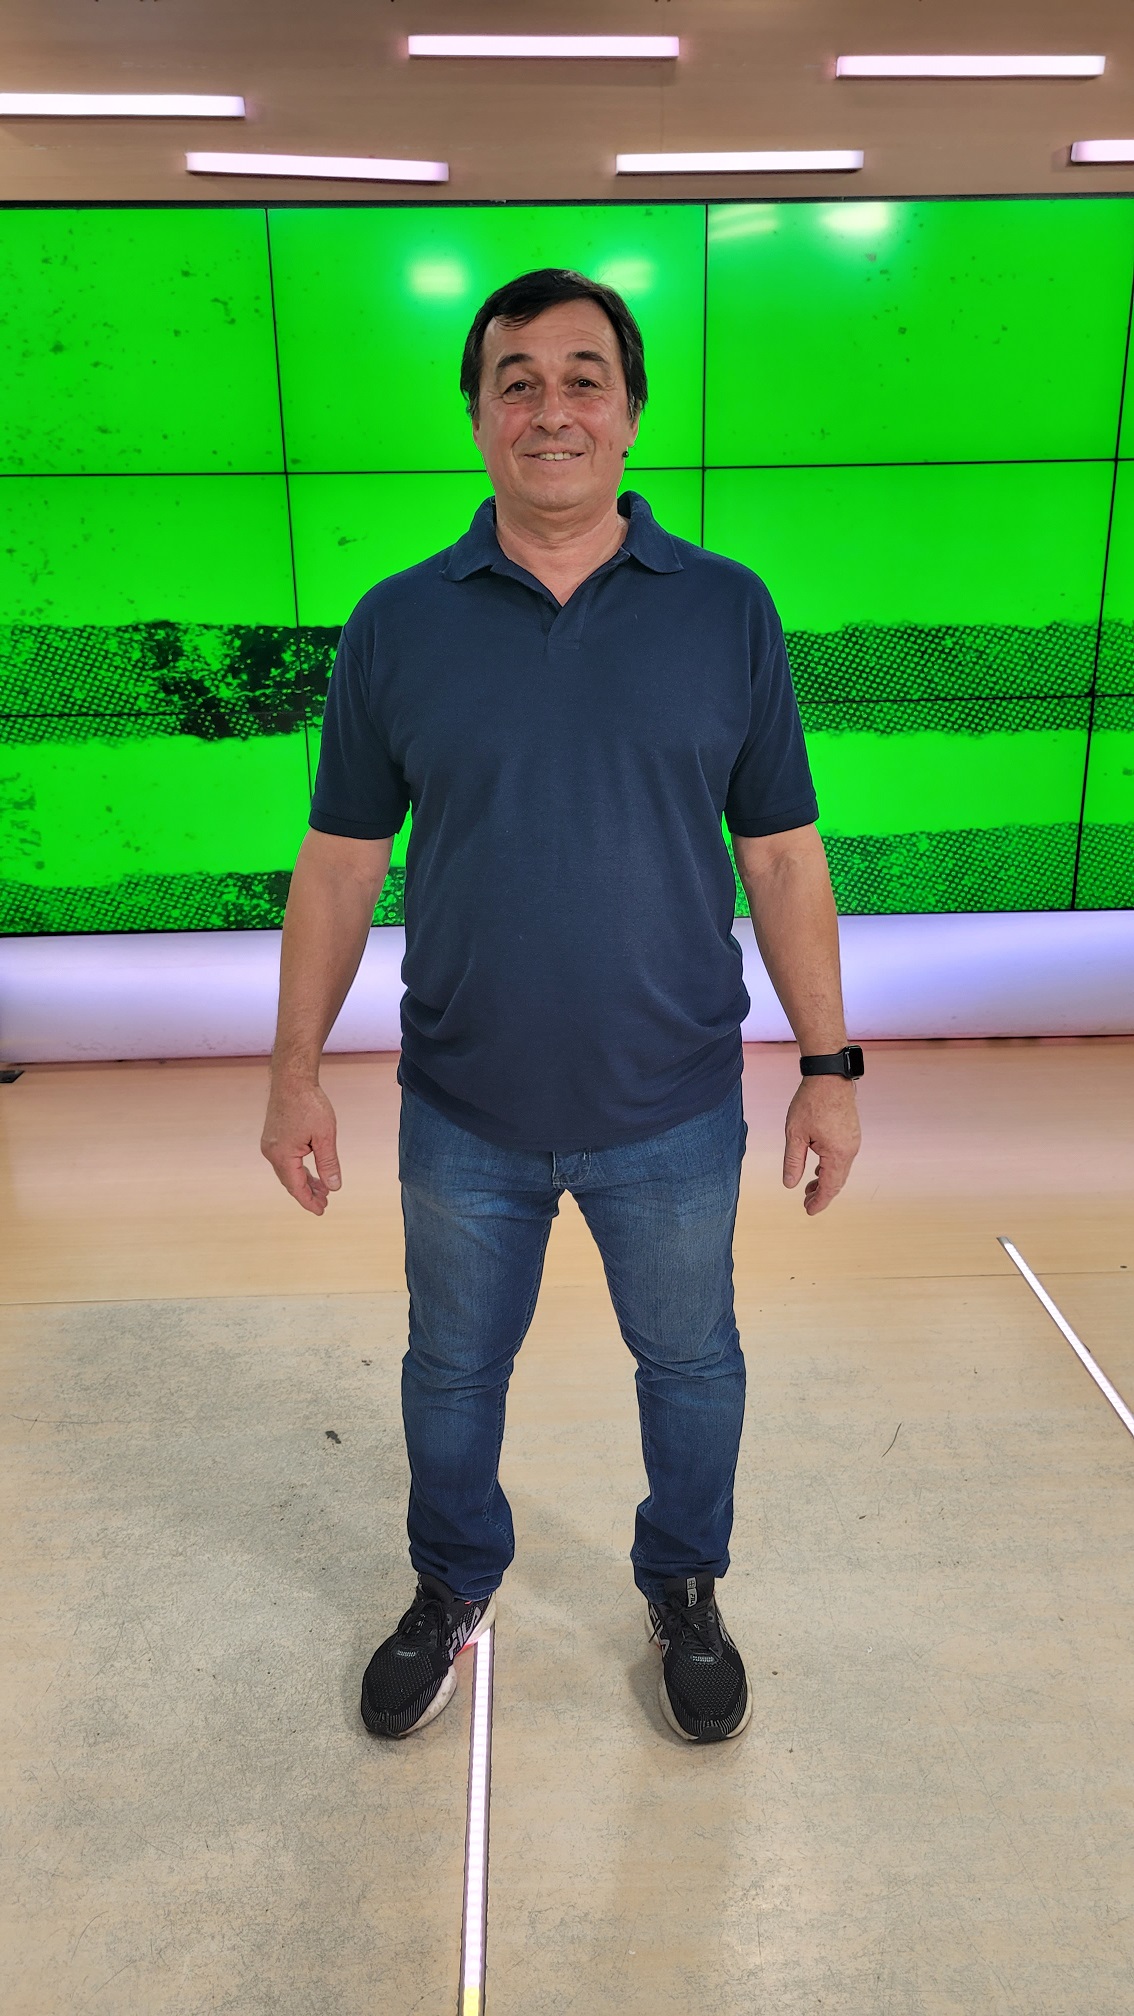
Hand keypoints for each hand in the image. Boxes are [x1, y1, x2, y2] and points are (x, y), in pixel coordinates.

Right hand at [261, 1073, 341, 1215]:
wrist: (292, 1079)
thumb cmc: (309, 1104)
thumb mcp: (325, 1136)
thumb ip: (328, 1164)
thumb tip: (334, 1187)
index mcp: (282, 1155)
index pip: (296, 1187)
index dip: (309, 1201)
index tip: (321, 1211)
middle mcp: (271, 1152)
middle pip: (290, 1181)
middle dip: (308, 1193)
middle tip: (325, 1203)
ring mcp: (270, 1144)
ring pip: (288, 1171)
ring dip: (304, 1181)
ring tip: (322, 1189)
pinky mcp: (273, 1137)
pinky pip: (285, 1161)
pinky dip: (298, 1168)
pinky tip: (311, 1171)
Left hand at [782, 1076, 860, 1215]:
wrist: (829, 1076)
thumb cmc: (811, 1102)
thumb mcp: (795, 1134)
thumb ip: (793, 1162)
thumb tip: (789, 1184)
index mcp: (837, 1153)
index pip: (829, 1187)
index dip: (819, 1202)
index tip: (808, 1211)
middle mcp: (850, 1150)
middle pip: (838, 1181)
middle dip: (822, 1194)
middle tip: (806, 1202)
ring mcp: (853, 1141)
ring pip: (841, 1170)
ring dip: (826, 1180)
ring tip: (809, 1188)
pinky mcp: (851, 1133)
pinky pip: (843, 1158)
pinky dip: (831, 1168)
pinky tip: (818, 1169)